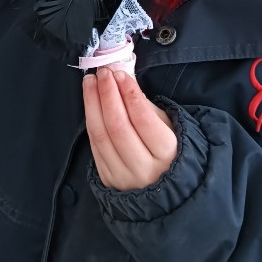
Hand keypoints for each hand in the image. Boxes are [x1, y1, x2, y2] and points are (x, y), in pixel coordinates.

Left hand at [83, 67, 177, 190]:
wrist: (166, 188)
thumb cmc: (170, 149)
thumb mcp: (169, 126)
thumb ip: (146, 105)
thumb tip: (123, 80)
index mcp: (167, 154)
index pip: (143, 119)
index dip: (129, 94)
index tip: (120, 74)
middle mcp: (145, 169)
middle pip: (118, 127)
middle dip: (108, 95)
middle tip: (102, 73)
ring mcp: (124, 177)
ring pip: (101, 136)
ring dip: (92, 104)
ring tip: (90, 82)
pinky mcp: (108, 180)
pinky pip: (95, 146)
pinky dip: (91, 121)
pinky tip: (90, 103)